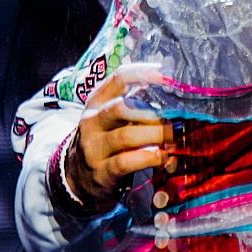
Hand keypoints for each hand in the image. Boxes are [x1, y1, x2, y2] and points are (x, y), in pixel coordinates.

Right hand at [65, 69, 171, 210]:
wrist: (78, 178)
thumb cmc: (106, 140)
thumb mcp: (112, 117)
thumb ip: (135, 103)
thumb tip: (172, 89)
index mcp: (97, 101)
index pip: (119, 77)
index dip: (146, 73)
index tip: (169, 75)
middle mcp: (92, 122)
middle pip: (122, 107)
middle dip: (152, 113)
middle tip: (174, 120)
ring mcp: (94, 148)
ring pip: (127, 136)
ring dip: (156, 136)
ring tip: (172, 139)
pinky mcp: (102, 172)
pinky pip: (128, 161)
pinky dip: (151, 157)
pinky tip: (163, 157)